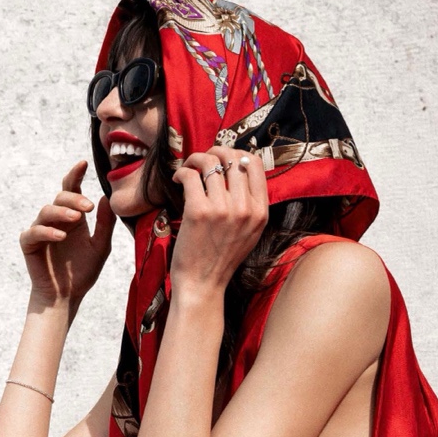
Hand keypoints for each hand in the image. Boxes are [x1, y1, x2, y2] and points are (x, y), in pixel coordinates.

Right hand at [20, 161, 115, 309]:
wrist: (66, 297)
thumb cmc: (82, 272)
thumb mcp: (100, 247)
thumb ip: (104, 224)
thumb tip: (107, 198)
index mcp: (72, 216)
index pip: (72, 189)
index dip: (75, 175)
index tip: (83, 163)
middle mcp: (55, 220)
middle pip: (60, 197)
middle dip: (74, 199)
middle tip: (88, 208)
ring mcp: (40, 230)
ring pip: (46, 211)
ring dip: (62, 212)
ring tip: (76, 219)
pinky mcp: (29, 244)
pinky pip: (34, 232)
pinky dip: (47, 232)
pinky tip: (61, 236)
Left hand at [170, 148, 268, 298]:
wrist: (203, 284)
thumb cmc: (221, 258)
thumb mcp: (249, 232)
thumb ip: (250, 204)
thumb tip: (239, 168)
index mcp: (261, 211)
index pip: (254, 163)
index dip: (236, 152)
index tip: (222, 159)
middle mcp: (245, 208)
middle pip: (232, 157)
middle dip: (214, 152)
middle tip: (201, 161)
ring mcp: (222, 209)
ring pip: (210, 162)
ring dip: (194, 160)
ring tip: (187, 169)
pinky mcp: (198, 212)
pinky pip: (190, 176)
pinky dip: (181, 172)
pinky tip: (177, 180)